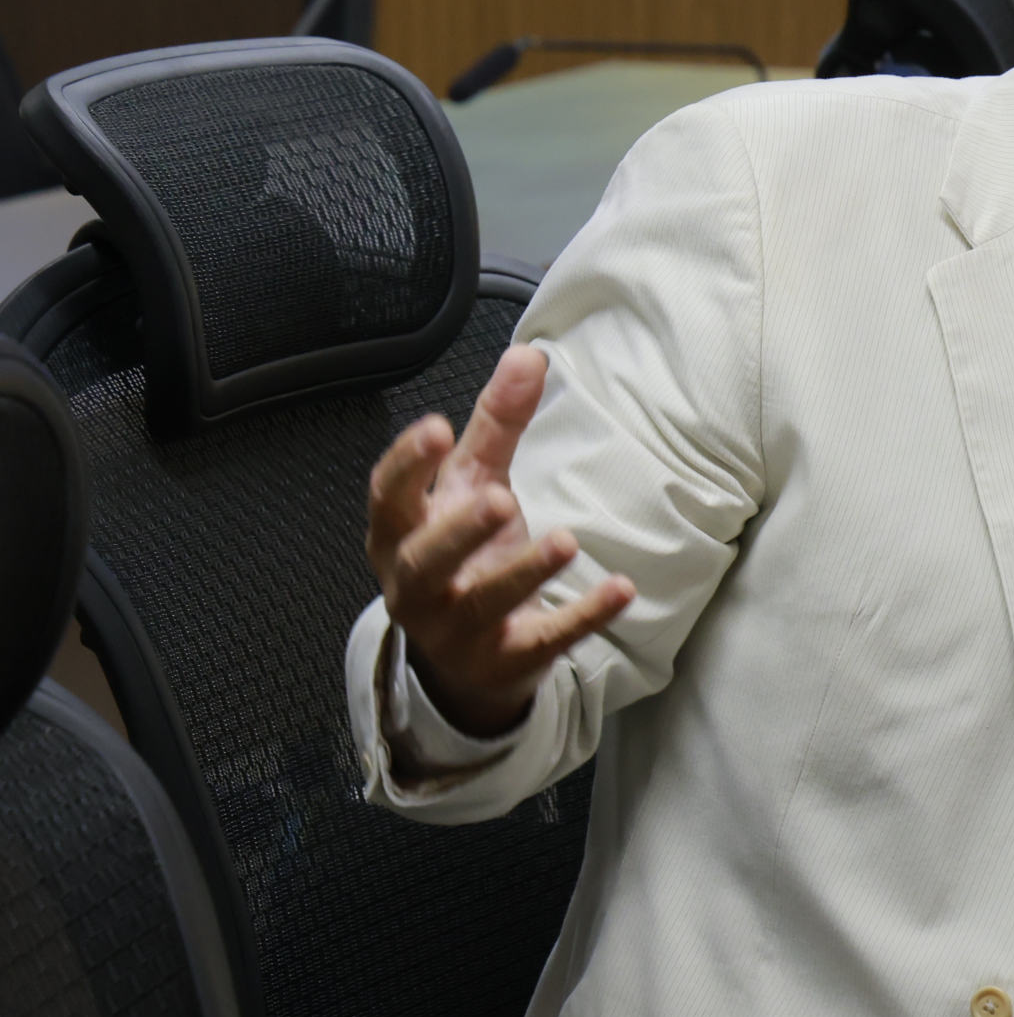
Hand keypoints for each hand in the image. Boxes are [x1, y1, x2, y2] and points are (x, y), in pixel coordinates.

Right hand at [365, 347, 633, 736]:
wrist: (466, 654)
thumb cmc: (463, 552)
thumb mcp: (471, 484)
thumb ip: (496, 424)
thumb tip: (529, 355)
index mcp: (399, 534)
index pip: (388, 498)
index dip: (407, 465)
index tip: (436, 428)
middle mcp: (417, 585)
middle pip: (426, 560)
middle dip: (460, 531)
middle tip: (498, 498)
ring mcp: (458, 630)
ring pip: (484, 603)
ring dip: (524, 572)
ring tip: (566, 541)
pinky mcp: (507, 660)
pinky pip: (546, 641)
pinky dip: (583, 616)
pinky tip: (621, 589)